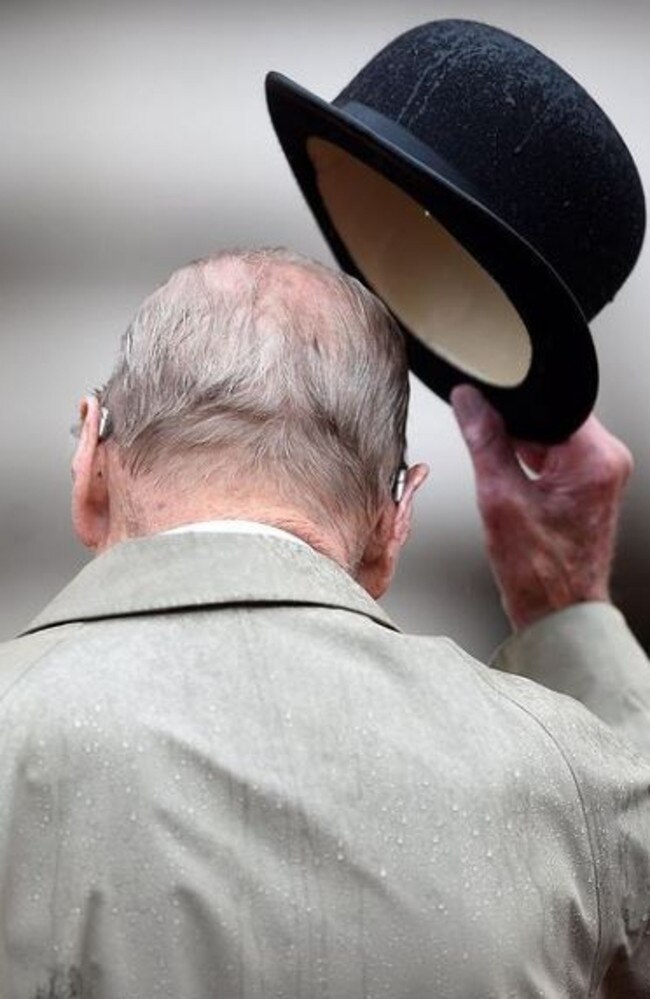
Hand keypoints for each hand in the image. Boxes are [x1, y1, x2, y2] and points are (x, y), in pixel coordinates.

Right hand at [451, 385, 632, 630]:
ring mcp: (600, 473)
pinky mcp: (589, 485)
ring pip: (549, 436)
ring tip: (515, 493)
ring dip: (522, 453)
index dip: (512, 402)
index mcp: (595, 459)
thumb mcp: (499, 499)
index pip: (550, 401)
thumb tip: (469, 401)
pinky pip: (554, 456)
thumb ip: (484, 441)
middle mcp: (606, 461)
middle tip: (502, 471)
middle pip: (549, 416)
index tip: (487, 414)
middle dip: (516, 433)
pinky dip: (530, 468)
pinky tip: (521, 497)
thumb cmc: (541, 575)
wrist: (558, 614)